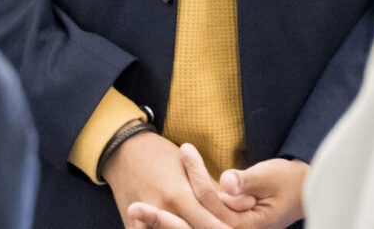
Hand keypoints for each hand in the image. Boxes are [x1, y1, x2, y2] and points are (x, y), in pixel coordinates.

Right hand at [107, 135, 232, 228]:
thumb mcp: (190, 167)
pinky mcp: (132, 228)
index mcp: (178, 195)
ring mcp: (144, 223)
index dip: (226, 228)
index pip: (209, 223)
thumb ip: (218, 190)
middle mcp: (161, 211)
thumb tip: (250, 204)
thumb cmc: (160, 155)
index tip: (239, 228)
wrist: (122, 152)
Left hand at [124, 144, 307, 228]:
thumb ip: (247, 181)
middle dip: (161, 220)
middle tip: (135, 206)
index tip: (184, 150)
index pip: (209, 203)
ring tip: (134, 215)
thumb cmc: (288, 183)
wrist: (302, 194)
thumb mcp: (271, 177)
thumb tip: (225, 182)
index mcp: (244, 227)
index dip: (195, 176)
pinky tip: (148, 227)